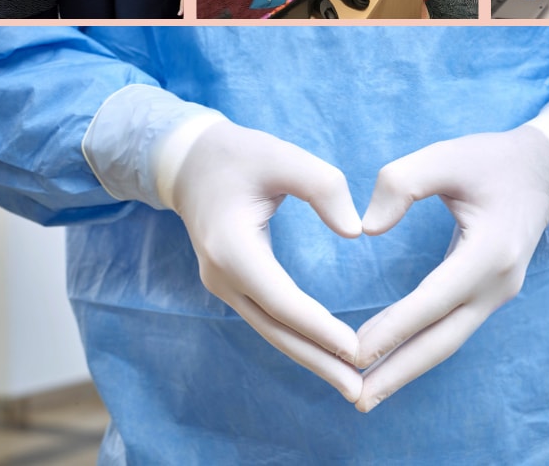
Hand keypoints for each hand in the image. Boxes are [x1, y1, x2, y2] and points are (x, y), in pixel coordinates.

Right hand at [165, 122, 364, 401]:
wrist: (189, 162)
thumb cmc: (241, 155)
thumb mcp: (283, 156)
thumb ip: (323, 187)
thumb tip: (355, 231)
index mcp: (233, 248)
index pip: (282, 300)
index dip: (318, 327)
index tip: (355, 349)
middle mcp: (223, 276)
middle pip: (276, 331)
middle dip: (318, 362)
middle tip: (359, 392)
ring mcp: (224, 285)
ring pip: (272, 332)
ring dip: (311, 360)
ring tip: (352, 386)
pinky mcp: (234, 286)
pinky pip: (270, 321)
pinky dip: (299, 342)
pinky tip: (329, 359)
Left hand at [352, 88, 548, 412]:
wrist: (545, 171)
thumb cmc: (492, 160)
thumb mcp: (446, 156)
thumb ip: (401, 183)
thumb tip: (366, 229)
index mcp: (490, 250)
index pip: (433, 299)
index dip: (394, 328)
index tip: (353, 352)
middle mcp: (499, 282)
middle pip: (443, 339)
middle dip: (399, 372)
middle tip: (356, 401)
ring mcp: (499, 293)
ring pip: (448, 341)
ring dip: (408, 369)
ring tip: (366, 395)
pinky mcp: (492, 295)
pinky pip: (453, 330)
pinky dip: (421, 350)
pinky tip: (392, 362)